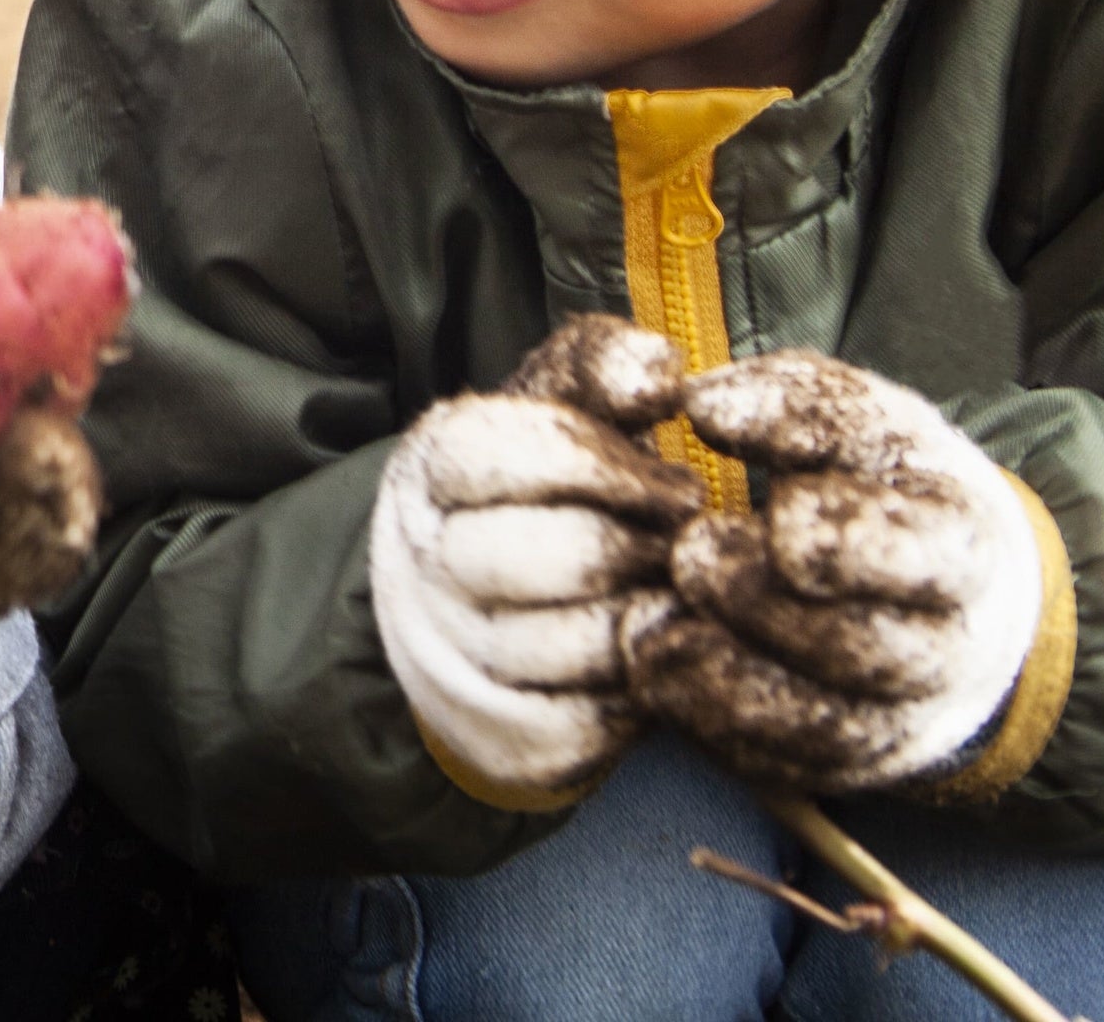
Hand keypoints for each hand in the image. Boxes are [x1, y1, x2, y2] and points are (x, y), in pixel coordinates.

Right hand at [371, 316, 700, 800]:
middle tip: (681, 550)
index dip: (604, 468)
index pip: (501, 453)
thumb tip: (660, 373)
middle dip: (636, 552)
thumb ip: (604, 367)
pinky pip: (581, 729)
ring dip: (645, 623)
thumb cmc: (543, 490)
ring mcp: (449, 655)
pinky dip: (634, 702)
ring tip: (672, 601)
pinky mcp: (494, 736)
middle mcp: (422, 561)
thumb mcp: (559, 406)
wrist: (470, 605)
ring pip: (568, 648)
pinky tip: (649, 662)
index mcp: (432, 468)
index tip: (676, 485)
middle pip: (540, 557)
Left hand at [623, 350, 1043, 790]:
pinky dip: (704, 719)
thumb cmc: (868, 480)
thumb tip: (703, 406)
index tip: (779, 517)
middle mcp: (944, 650)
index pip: (921, 554)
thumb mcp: (846, 413)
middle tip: (691, 554)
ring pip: (814, 727)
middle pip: (862, 651)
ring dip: (718, 673)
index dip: (846, 541)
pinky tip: (653, 662)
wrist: (921, 587)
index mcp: (961, 545)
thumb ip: (782, 398)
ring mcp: (897, 721)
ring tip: (647, 616)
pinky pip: (771, 764)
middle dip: (762, 604)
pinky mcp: (838, 763)